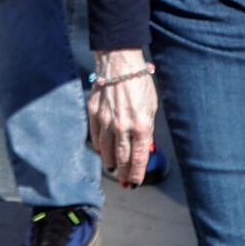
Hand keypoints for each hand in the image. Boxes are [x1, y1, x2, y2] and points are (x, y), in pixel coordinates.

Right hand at [86, 52, 157, 185]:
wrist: (119, 63)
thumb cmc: (139, 83)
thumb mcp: (151, 107)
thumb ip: (146, 129)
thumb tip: (142, 147)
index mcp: (141, 125)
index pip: (138, 158)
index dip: (136, 173)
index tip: (135, 182)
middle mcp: (122, 126)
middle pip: (122, 158)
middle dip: (124, 174)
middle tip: (125, 183)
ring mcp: (105, 121)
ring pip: (106, 151)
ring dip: (111, 163)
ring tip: (115, 170)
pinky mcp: (93, 114)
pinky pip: (95, 138)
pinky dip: (99, 148)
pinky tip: (102, 152)